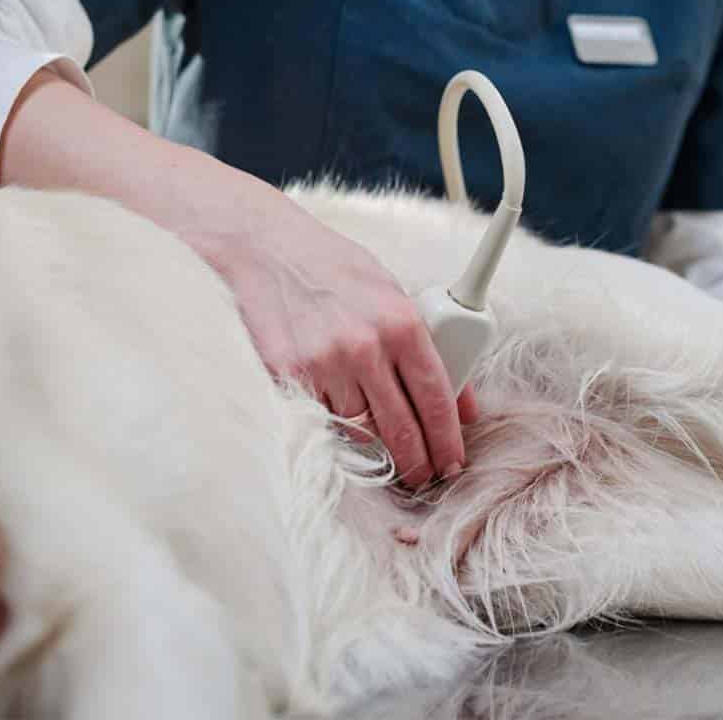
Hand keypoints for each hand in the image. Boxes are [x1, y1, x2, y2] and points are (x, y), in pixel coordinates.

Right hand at [0, 76, 479, 486]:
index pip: (435, 396)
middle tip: (425, 476)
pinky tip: (343, 430)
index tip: (452, 460)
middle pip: (401, 427)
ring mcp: (321, 363)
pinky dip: (332, 430)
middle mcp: (363, 345)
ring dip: (377, 451)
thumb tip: (460, 398)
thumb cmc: (330, 267)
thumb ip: (428, 341)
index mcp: (400, 320)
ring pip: (359, 432)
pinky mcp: (284, 375)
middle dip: (418, 462)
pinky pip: (318, 420)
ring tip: (389, 459)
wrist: (261, 247)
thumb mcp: (389, 289)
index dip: (447, 439)